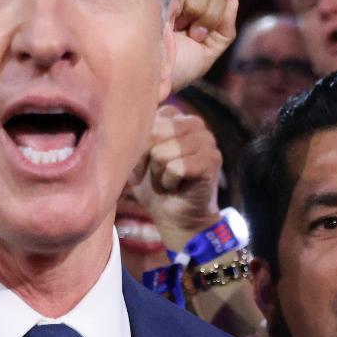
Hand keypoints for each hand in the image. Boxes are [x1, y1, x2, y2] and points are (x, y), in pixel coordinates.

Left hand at [130, 104, 222, 244]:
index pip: (145, 119)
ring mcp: (207, 140)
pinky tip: (176, 187)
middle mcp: (194, 123)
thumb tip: (124, 116)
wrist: (176, 219)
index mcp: (176, 117)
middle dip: (146, 161)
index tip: (142, 165)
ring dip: (158, 175)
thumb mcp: (136, 157)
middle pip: (152, 133)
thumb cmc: (154, 187)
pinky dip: (169, 183)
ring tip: (167, 181)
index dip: (137, 147)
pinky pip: (175, 168)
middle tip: (154, 176)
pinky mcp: (212, 160)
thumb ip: (132, 135)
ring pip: (161, 153)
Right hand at [167, 0, 238, 91]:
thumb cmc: (174, 69)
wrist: (150, 73)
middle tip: (190, 32)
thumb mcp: (206, 54)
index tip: (198, 38)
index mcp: (195, 14)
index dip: (216, 15)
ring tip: (178, 23)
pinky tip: (170, 12)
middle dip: (209, 12)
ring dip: (196, 4)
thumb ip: (225, 31)